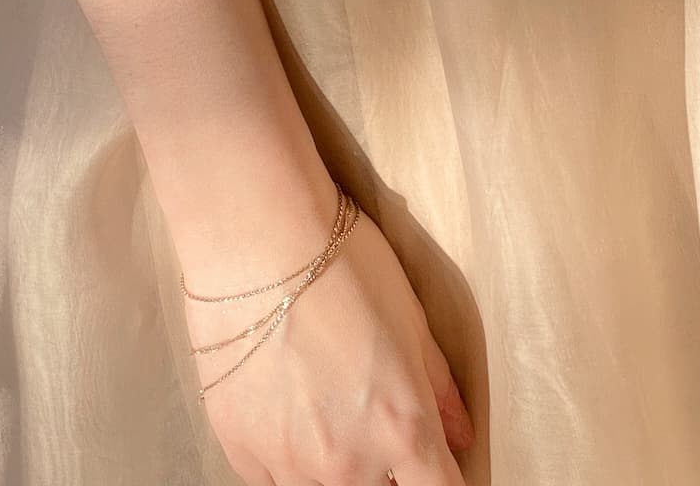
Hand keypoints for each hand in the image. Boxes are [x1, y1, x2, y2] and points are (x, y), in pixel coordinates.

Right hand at [190, 181, 476, 484]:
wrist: (257, 237)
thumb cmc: (341, 262)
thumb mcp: (409, 316)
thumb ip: (437, 385)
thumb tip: (459, 429)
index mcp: (402, 428)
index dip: (442, 481)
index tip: (435, 466)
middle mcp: (348, 463)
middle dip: (387, 472)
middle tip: (372, 418)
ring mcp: (289, 463)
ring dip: (334, 466)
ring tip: (324, 406)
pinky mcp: (240, 450)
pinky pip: (273, 478)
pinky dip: (287, 458)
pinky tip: (286, 409)